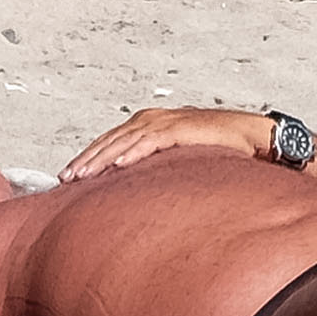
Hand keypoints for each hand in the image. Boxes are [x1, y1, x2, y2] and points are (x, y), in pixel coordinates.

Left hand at [57, 104, 279, 180]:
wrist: (251, 138)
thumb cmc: (217, 151)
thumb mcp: (177, 161)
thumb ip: (156, 170)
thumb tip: (137, 195)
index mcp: (148, 125)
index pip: (110, 141)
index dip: (88, 158)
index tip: (68, 178)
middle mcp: (152, 120)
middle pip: (110, 140)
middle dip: (86, 160)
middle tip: (64, 180)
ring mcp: (165, 122)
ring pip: (123, 140)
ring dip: (100, 158)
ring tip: (82, 175)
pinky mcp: (180, 129)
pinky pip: (149, 141)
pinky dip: (131, 152)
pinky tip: (117, 165)